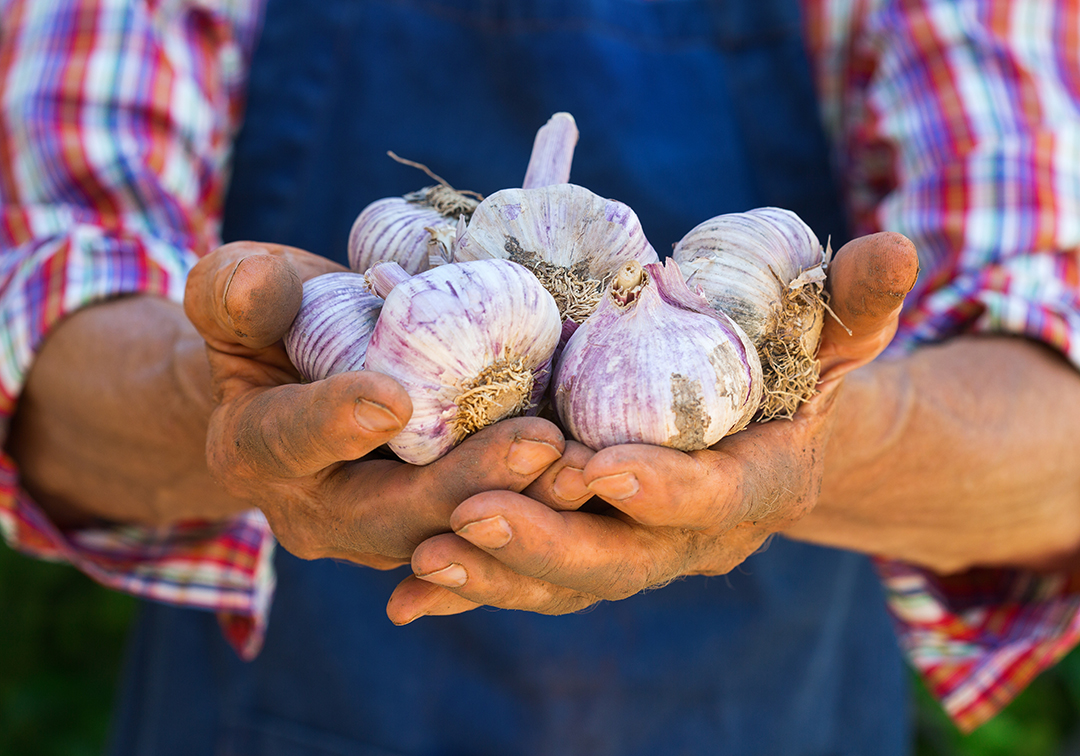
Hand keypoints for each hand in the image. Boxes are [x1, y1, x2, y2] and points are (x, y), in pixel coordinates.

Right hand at [184, 242, 568, 567]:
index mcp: (258, 450)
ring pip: (455, 534)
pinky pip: (492, 528)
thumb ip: (235, 290)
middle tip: (536, 444)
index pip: (291, 440)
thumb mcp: (238, 295)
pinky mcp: (443, 524)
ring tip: (582, 468)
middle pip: (394, 514)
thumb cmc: (272, 325)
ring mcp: (387, 530)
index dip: (336, 422)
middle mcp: (322, 510)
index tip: (392, 401)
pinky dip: (540, 505)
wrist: (306, 377)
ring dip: (523, 506)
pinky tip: (594, 474)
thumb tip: (258, 285)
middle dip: (466, 485)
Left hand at [386, 232, 918, 618]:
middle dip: (551, 545)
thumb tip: (897, 244)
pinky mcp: (585, 551)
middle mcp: (693, 537)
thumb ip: (854, 299)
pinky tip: (407, 592)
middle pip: (623, 560)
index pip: (716, 500)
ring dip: (496, 576)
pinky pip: (528, 580)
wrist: (761, 428)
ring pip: (566, 584)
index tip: (599, 470)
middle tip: (475, 514)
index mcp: (756, 485)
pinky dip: (472, 588)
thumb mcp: (830, 331)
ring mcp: (636, 553)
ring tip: (424, 557)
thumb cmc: (792, 368)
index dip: (664, 491)